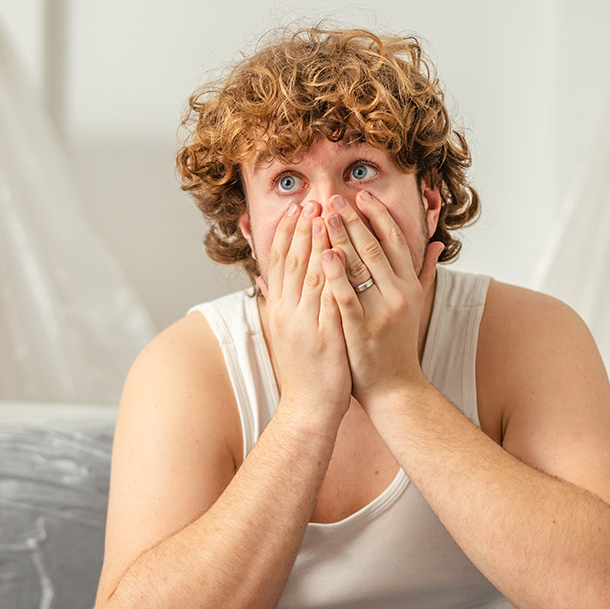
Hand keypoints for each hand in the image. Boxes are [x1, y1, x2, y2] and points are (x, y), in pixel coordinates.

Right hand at [255, 201, 350, 422]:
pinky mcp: (325, 337)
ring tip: (327, 216)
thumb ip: (279, 301)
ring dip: (319, 243)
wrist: (309, 407)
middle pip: (294, 262)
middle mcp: (288, 312)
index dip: (287, 233)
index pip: (280, 262)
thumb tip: (267, 277)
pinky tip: (341, 256)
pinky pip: (330, 300)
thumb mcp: (287, 330)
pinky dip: (335, 276)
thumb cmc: (304, 369)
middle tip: (313, 201)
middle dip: (304, 229)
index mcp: (279, 308)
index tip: (296, 208)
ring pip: (311, 276)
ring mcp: (306, 324)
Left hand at [321, 191, 442, 407]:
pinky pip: (347, 297)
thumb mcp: (416, 305)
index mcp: (409, 285)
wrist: (396, 389)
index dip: (377, 215)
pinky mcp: (361, 330)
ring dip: (340, 237)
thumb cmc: (399, 346)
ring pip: (359, 266)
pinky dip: (336, 274)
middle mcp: (398, 294)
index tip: (360, 195)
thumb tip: (438, 243)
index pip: (394, 240)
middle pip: (373, 247)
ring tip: (323, 215)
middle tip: (333, 198)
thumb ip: (424, 272)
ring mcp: (380, 312)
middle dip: (352, 219)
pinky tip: (323, 254)